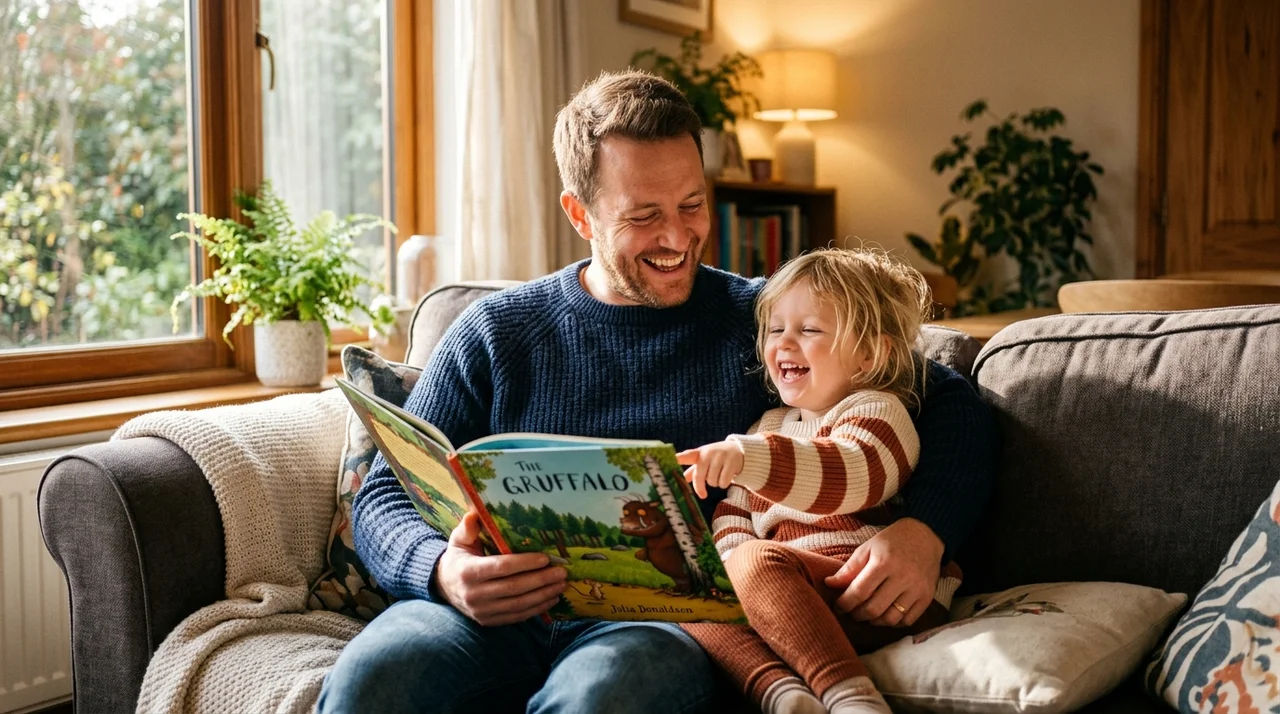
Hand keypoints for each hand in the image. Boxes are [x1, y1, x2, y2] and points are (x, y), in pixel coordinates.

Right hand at [433, 511, 566, 625]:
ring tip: (561, 584)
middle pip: (514, 588)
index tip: (546, 558)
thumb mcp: (459, 540)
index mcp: (468, 572)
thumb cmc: (458, 558)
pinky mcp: (489, 621)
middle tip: (561, 571)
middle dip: (541, 580)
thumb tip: (474, 513)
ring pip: (519, 604)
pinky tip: (551, 599)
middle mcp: (474, 594)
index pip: (502, 567)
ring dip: (543, 595)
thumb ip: (468, 528)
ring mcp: (482, 611)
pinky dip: (537, 609)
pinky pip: (517, 617)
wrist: (444, 586)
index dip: (525, 563)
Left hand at [676, 441, 744, 497]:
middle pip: (699, 475)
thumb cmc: (716, 457)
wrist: (739, 450)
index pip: (687, 455)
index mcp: (698, 453)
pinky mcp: (731, 462)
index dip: (678, 458)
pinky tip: (726, 477)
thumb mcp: (704, 460)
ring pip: (712, 481)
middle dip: (700, 487)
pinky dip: (724, 484)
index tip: (671, 461)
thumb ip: (693, 470)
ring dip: (715, 483)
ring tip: (718, 476)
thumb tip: (682, 479)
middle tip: (703, 495)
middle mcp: (708, 453)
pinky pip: (723, 482)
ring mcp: (720, 457)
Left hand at [824, 518, 943, 626]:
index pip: (859, 592)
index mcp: (884, 562)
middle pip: (874, 609)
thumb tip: (829, 584)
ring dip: (874, 621)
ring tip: (867, 614)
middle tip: (851, 611)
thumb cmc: (892, 541)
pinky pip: (908, 620)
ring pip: (891, 619)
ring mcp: (917, 589)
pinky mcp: (927, 597)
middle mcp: (902, 577)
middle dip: (857, 614)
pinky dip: (893, 623)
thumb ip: (849, 568)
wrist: (925, 536)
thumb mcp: (867, 548)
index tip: (838, 605)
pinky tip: (885, 614)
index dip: (845, 603)